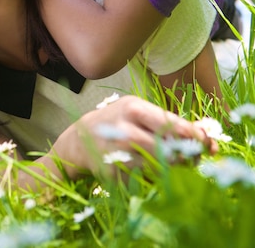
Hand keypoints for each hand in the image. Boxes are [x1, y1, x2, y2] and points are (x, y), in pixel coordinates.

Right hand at [53, 95, 217, 178]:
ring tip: (172, 162)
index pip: (172, 124)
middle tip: (191, 157)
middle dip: (185, 155)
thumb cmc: (118, 121)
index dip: (193, 136)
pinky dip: (152, 177)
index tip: (205, 142)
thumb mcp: (139, 112)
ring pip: (159, 167)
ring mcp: (118, 153)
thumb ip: (169, 122)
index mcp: (134, 108)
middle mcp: (125, 129)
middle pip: (168, 149)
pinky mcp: (114, 174)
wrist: (80, 138)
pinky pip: (144, 180)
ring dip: (172, 168)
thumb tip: (207, 134)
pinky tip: (147, 169)